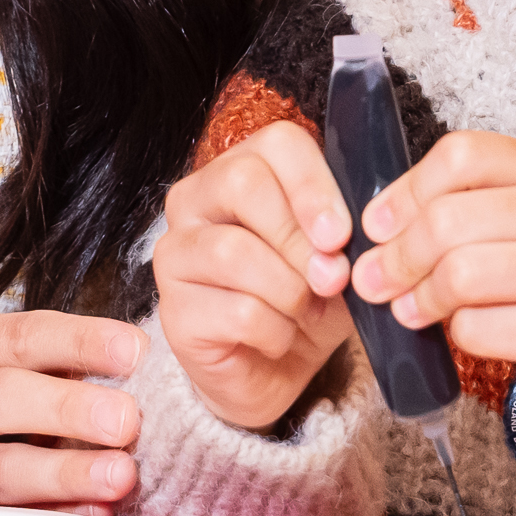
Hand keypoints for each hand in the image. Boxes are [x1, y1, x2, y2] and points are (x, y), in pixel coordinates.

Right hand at [154, 121, 357, 429]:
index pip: (276, 144)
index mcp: (241, 172)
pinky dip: (275, 332)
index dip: (314, 186)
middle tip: (330, 277)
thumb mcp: (336, 258)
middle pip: (243, 182)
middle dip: (298, 236)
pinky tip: (278, 339)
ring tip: (303, 312)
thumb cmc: (305, 302)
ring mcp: (175, 254)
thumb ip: (342, 235)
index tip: (341, 234)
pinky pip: (237, 311)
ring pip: (235, 251)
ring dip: (290, 290)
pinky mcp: (173, 312)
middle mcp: (195, 202)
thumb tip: (339, 235)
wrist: (276, 371)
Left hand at [357, 131, 515, 474]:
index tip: (376, 224)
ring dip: (419, 298)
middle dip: (395, 257)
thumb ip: (471, 206)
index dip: (404, 191)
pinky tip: (464, 332)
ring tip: (410, 309)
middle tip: (374, 281)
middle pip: (447, 221)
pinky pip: (478, 329)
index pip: (460, 156)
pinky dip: (456, 335)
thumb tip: (377, 224)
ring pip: (458, 276)